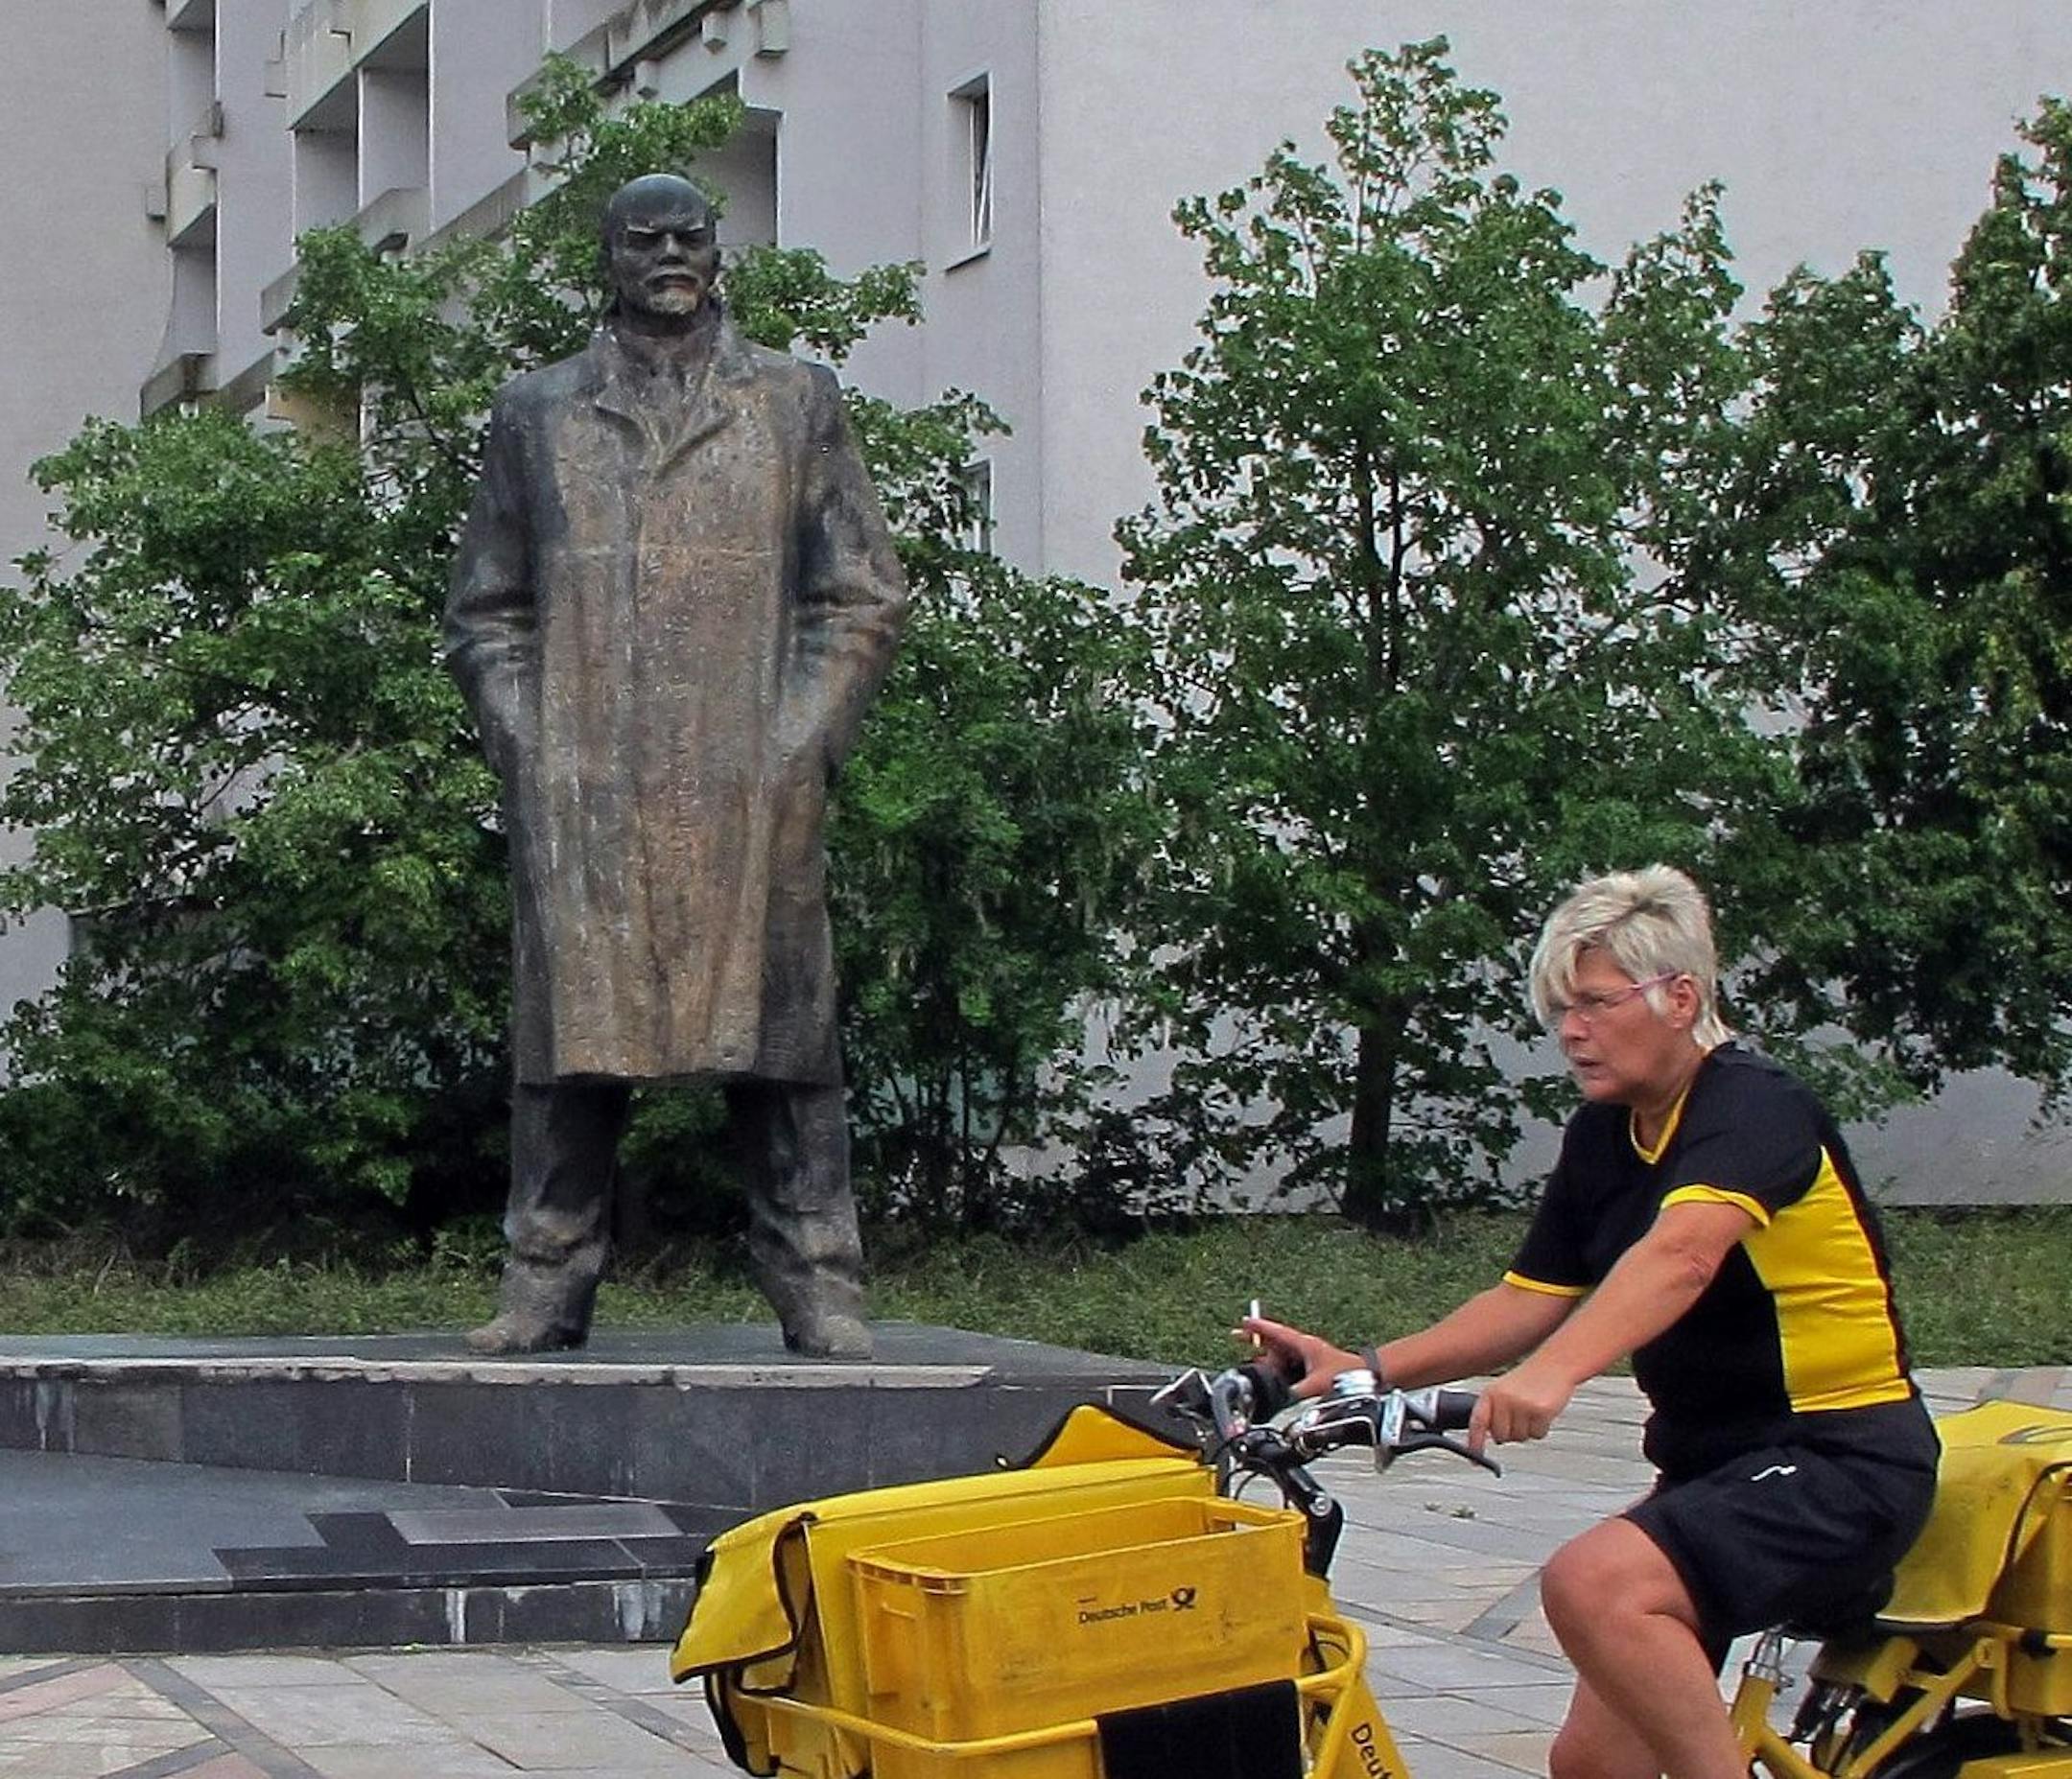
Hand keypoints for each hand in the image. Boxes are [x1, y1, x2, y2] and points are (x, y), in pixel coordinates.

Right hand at [1236, 1314, 1361, 1401]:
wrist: (1369, 1378)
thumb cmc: (1349, 1375)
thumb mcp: (1317, 1384)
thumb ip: (1294, 1393)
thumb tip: (1278, 1399)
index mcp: (1304, 1345)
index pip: (1276, 1332)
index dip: (1258, 1327)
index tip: (1244, 1321)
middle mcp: (1303, 1349)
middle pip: (1274, 1344)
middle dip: (1256, 1343)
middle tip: (1237, 1336)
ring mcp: (1307, 1359)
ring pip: (1280, 1358)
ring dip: (1267, 1362)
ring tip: (1251, 1365)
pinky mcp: (1310, 1369)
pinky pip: (1287, 1369)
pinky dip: (1277, 1372)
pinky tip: (1271, 1381)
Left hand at [1467, 1359, 1574, 1455]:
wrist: (1554, 1364)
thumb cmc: (1529, 1379)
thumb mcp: (1504, 1390)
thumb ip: (1494, 1411)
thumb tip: (1486, 1437)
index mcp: (1490, 1393)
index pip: (1477, 1422)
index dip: (1474, 1443)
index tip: (1473, 1460)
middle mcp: (1503, 1399)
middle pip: (1501, 1437)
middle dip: (1510, 1433)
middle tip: (1519, 1418)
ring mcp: (1521, 1405)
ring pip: (1520, 1438)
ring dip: (1527, 1430)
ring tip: (1531, 1410)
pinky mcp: (1540, 1411)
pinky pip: (1537, 1435)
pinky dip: (1541, 1428)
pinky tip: (1543, 1411)